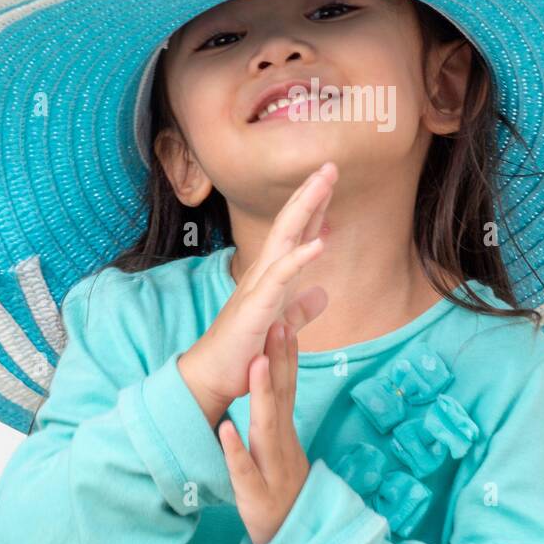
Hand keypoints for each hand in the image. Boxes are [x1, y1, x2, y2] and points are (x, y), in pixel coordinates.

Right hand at [179, 162, 335, 417]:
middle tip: (330, 165)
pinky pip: (280, 278)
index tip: (329, 182)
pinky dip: (299, 258)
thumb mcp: (280, 327)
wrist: (213, 378)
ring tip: (324, 184)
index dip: (313, 208)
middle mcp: (263, 275)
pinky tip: (319, 243)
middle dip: (310, 194)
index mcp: (270, 278)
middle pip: (289, 225)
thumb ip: (300, 309)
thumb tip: (322, 293)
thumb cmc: (242, 352)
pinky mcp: (256, 308)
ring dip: (306, 209)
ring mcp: (258, 288)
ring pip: (284, 239)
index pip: (294, 234)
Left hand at [217, 319, 310, 543]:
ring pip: (266, 427)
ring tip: (257, 363)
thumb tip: (275, 383)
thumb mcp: (283, 450)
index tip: (285, 322)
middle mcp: (282, 444)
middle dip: (281, 361)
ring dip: (263, 394)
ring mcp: (271, 467)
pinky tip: (225, 429)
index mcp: (284, 433)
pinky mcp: (256, 492)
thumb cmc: (283, 489)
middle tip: (280, 324)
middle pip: (283, 397)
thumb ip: (277, 419)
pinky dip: (236, 449)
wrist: (295, 537)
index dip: (287, 356)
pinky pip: (244, 469)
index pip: (289, 387)